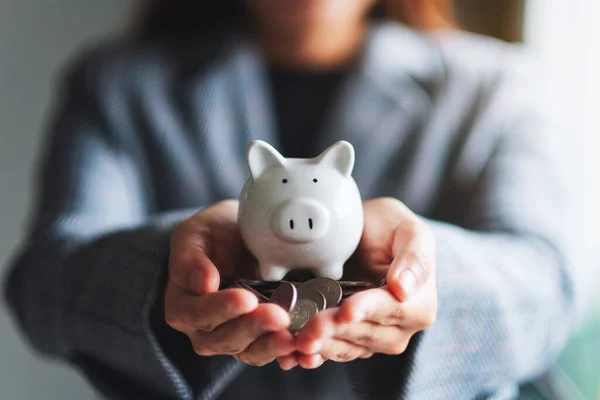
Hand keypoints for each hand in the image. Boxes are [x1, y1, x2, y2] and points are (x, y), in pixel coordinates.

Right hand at [164, 200, 294, 365]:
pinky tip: (300, 343)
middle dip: (253, 328)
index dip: (221, 309)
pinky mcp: (257, 340)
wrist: (241, 237)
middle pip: (223, 338)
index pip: (197, 314)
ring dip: (271, 345)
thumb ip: (190, 257)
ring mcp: (230, 338)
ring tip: (291, 336)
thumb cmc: (214, 234)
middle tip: (278, 315)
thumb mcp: (195, 233)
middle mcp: (202, 330)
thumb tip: (201, 283)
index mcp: (181, 305)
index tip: (246, 298)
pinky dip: (284, 349)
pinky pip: (269, 351)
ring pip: (248, 351)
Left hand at [278, 197, 436, 368]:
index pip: (392, 310)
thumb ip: (414, 256)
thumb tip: (404, 288)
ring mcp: (371, 339)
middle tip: (310, 326)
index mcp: (419, 306)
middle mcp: (398, 330)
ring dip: (320, 345)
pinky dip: (310, 354)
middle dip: (335, 330)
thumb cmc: (391, 228)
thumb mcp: (409, 230)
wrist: (366, 234)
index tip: (346, 310)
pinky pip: (329, 350)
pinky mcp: (347, 340)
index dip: (367, 311)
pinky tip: (291, 354)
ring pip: (345, 346)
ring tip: (297, 340)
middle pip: (364, 333)